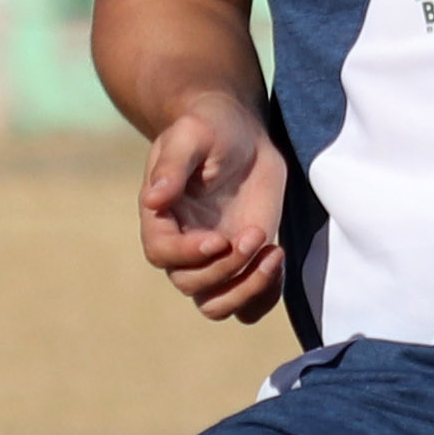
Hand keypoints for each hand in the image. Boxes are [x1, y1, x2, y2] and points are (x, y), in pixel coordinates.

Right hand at [136, 92, 292, 323]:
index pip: (161, 253)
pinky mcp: (244, 263)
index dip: (187, 254)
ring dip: (247, 290)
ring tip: (273, 255)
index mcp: (161, 218)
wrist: (241, 134)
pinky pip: (249, 304)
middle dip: (227, 268)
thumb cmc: (209, 129)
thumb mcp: (191, 135)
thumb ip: (172, 165)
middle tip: (255, 233)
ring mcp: (214, 260)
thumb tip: (154, 200)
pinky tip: (279, 258)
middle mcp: (183, 246)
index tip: (218, 239)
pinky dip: (266, 295)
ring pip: (218, 306)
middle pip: (192, 285)